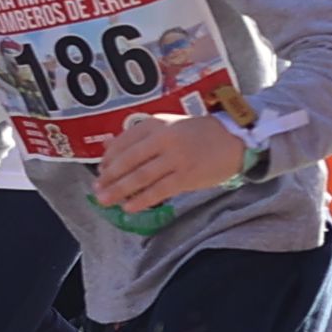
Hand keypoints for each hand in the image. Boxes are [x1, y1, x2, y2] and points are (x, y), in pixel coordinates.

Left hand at [90, 109, 246, 211]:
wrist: (235, 139)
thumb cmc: (200, 133)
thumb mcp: (170, 125)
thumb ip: (141, 135)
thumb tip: (108, 146)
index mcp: (158, 124)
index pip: (125, 141)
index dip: (110, 157)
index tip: (101, 170)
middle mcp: (164, 139)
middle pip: (129, 160)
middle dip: (110, 177)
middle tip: (96, 188)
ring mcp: (176, 158)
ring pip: (140, 177)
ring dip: (119, 190)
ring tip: (105, 200)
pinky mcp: (186, 177)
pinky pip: (158, 191)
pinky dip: (141, 200)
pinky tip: (129, 208)